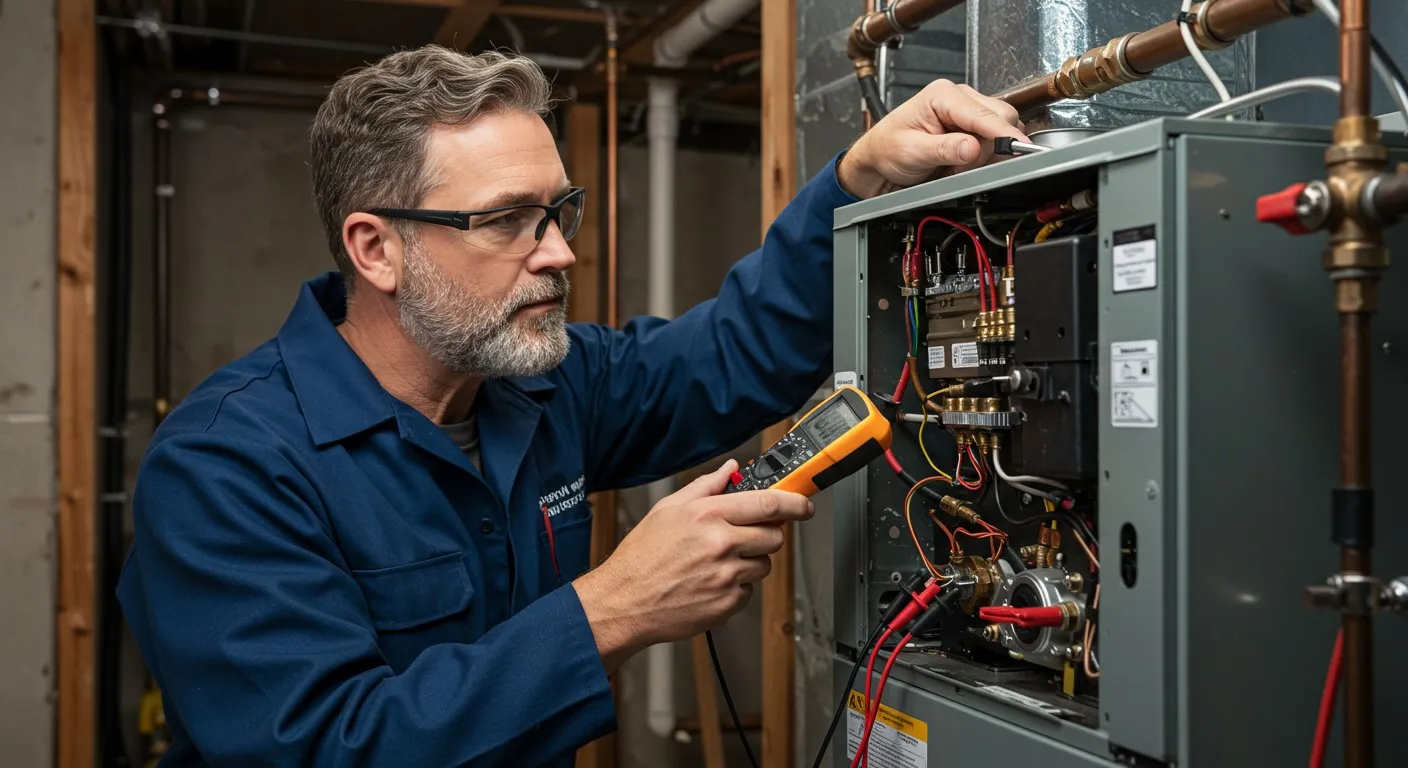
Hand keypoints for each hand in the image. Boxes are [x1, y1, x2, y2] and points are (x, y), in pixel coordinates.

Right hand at [573, 459, 813, 671]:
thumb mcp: (667, 509)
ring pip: (763, 565)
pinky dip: (735, 587)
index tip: (805, 504)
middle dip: (767, 534)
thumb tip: (730, 469)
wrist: (623, 602)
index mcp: (708, 515)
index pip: (768, 504)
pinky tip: (709, 582)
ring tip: (716, 562)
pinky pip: (748, 591)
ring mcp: (726, 577)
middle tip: (746, 536)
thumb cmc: (640, 557)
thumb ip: (706, 486)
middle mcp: (721, 544)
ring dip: (749, 562)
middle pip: (774, 536)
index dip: (795, 503)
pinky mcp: (727, 604)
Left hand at [837, 79, 1029, 198]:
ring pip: (1000, 131)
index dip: (1002, 132)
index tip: (1018, 146)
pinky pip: (993, 141)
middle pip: (1001, 118)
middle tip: (959, 166)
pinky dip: (982, 157)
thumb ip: (944, 149)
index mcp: (943, 94)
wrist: (879, 159)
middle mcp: (959, 98)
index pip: (984, 112)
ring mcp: (968, 112)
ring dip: (984, 154)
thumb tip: (973, 147)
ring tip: (953, 164)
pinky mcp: (972, 128)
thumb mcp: (912, 152)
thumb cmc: (888, 149)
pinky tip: (960, 162)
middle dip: (989, 147)